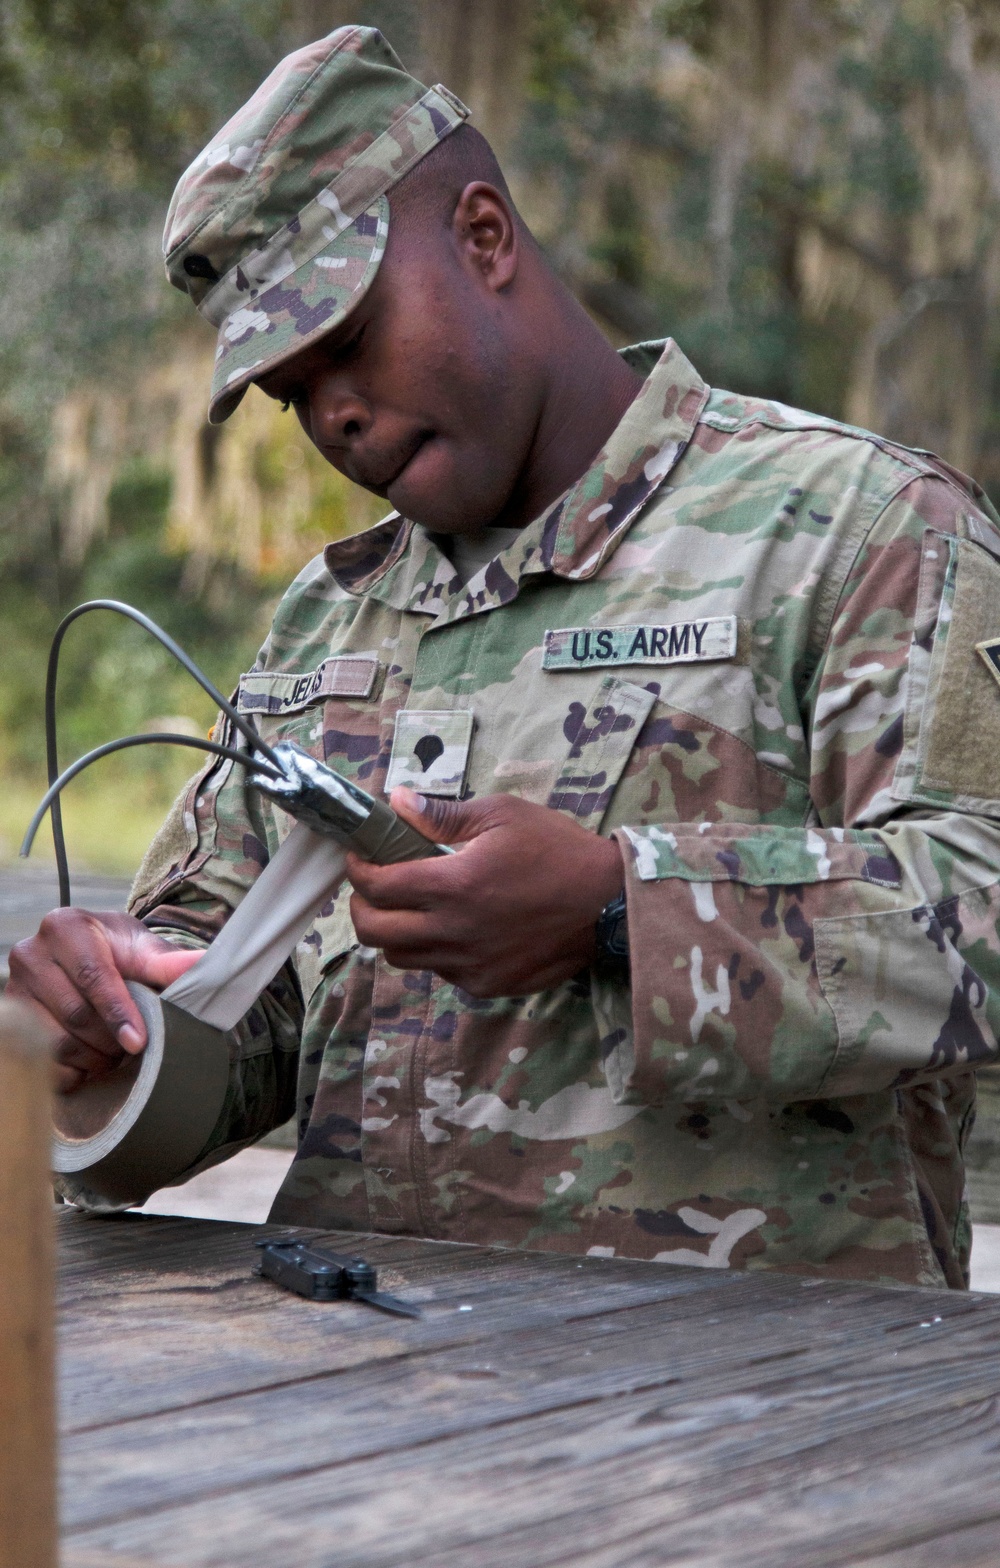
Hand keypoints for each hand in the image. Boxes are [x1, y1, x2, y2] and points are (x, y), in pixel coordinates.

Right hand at [6, 911, 201, 1093]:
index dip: (118, 1012)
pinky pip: (39, 1063)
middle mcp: (30, 953)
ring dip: (92, 1057)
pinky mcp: (7, 1023)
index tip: (138, 1042)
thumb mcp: (143, 950)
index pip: (92, 976)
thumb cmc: (118, 952)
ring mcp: (13, 989)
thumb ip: (170, 961)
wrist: (86, 957)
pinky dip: (71, 1071)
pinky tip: (89, 1061)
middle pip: (74, 1014)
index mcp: (65, 927)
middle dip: (110, 1039)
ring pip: (54, 1042)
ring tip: (113, 1053)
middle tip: (133, 1047)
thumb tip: (207, 964)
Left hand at [346, 789, 624, 996]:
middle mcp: (454, 931)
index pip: (376, 886)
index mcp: (453, 885)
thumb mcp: (502, 815)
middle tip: (374, 887)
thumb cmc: (557, 850)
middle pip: (374, 932)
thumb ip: (443, 814)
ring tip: (413, 908)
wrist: (608, 903)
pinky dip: (435, 950)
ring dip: (395, 931)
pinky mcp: (486, 984)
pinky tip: (456, 927)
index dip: (357, 869)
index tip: (360, 856)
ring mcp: (469, 964)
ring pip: (402, 957)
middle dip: (362, 906)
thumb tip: (397, 802)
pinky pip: (440, 970)